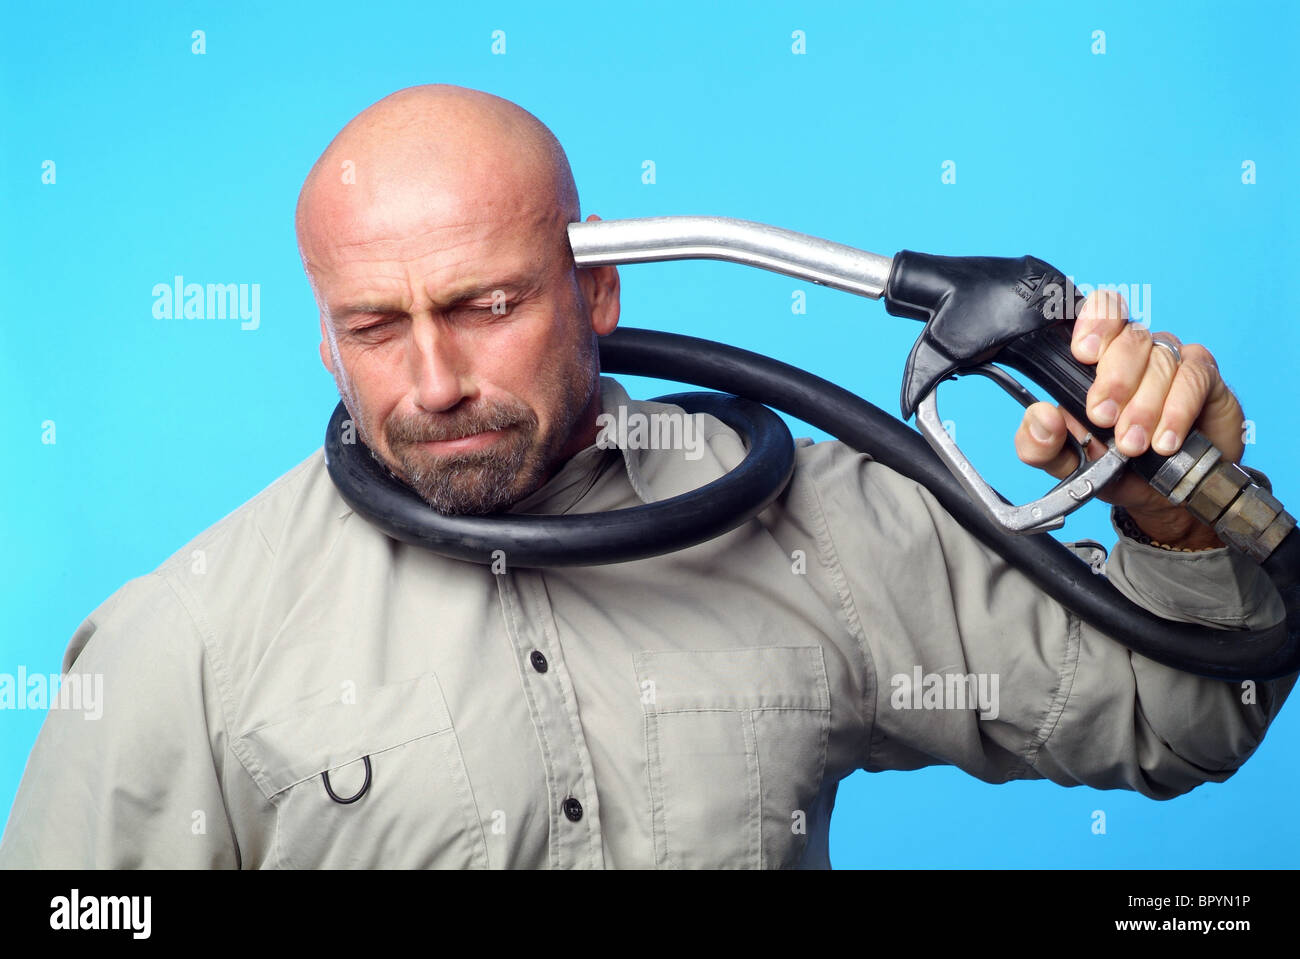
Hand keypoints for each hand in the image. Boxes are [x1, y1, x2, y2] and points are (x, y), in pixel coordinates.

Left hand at [1014, 290, 1245, 549]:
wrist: (1162, 496)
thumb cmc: (1114, 467)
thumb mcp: (1066, 463)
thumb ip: (1039, 444)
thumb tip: (1041, 415)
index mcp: (1096, 359)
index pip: (1100, 312)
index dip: (1094, 322)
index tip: (1084, 353)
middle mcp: (1135, 352)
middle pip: (1128, 339)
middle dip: (1114, 380)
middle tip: (1103, 418)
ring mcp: (1171, 360)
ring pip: (1160, 361)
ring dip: (1144, 406)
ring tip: (1133, 445)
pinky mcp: (1204, 378)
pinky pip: (1193, 378)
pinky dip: (1177, 411)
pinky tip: (1165, 440)